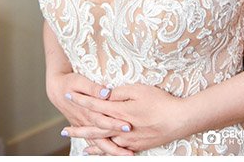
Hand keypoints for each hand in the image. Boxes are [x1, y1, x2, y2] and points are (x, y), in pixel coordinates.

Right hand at [47, 71, 133, 154]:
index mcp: (87, 110)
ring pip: (98, 142)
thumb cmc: (71, 82)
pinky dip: (101, 149)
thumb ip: (94, 88)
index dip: (115, 124)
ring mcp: (84, 126)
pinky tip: (112, 154)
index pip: (103, 120)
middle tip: (131, 150)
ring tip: (127, 154)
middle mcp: (86, 121)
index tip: (128, 127)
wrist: (56, 90)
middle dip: (116, 144)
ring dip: (111, 149)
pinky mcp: (84, 127)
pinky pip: (94, 141)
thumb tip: (106, 93)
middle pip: (102, 136)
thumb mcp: (81, 81)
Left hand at [66, 84, 188, 152]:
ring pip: (101, 141)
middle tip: (63, 130)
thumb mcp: (140, 90)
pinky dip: (102, 150)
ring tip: (76, 141)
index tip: (69, 96)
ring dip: (87, 140)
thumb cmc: (161, 102)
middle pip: (94, 128)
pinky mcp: (135, 146)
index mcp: (119, 111)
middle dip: (78, 127)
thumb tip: (104, 94)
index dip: (81, 100)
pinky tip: (96, 151)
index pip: (95, 105)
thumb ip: (120, 93)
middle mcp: (119, 128)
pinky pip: (113, 150)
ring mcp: (127, 139)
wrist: (179, 120)